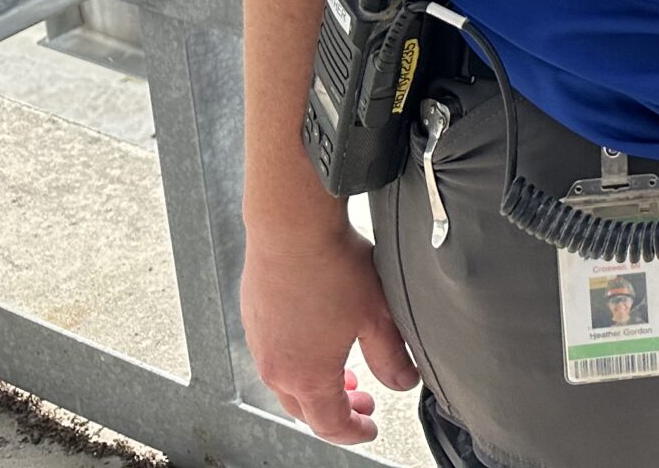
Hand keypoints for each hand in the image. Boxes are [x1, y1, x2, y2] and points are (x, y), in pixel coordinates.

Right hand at [240, 218, 417, 441]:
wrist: (291, 226)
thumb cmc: (332, 266)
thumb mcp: (378, 316)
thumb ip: (392, 357)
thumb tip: (405, 382)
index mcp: (307, 376)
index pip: (329, 425)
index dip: (354, 432)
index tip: (370, 427)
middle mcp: (276, 367)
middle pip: (304, 410)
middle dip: (336, 412)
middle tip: (362, 401)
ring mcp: (260, 343)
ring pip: (287, 383)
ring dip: (315, 387)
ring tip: (343, 373)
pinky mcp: (253, 318)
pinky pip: (274, 355)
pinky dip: (298, 362)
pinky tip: (318, 339)